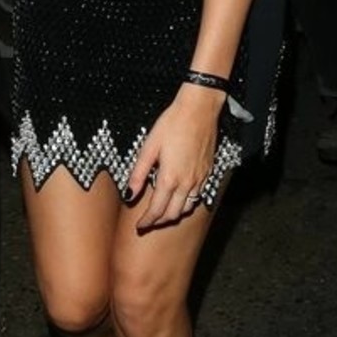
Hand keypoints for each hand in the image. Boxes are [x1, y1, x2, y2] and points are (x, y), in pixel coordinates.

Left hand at [123, 91, 219, 231]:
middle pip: (172, 214)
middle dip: (159, 222)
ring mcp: (199, 179)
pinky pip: (197, 196)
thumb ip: (138, 174)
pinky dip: (186, 203)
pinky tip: (179, 198)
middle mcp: (186, 183)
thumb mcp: (149, 147)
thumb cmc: (172, 124)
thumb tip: (129, 194)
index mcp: (169, 178)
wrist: (199, 110)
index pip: (157, 210)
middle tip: (148, 222)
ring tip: (162, 212)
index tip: (139, 227)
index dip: (147, 221)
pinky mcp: (207, 172)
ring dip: (173, 214)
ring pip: (186, 208)